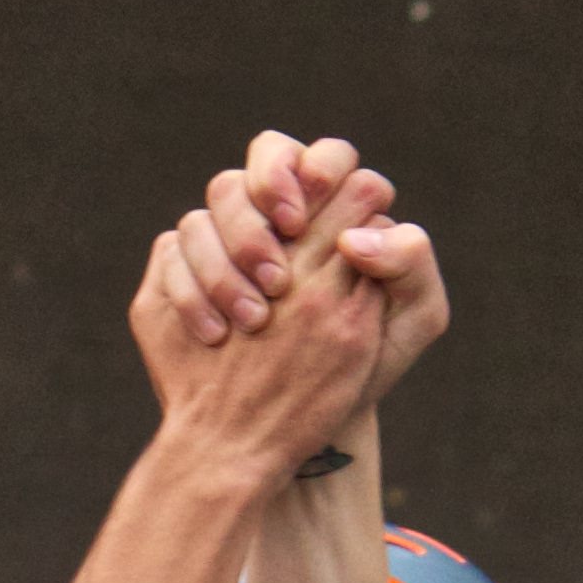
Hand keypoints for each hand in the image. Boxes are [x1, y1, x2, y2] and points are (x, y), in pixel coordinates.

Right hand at [140, 132, 449, 443]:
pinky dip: (192, 291)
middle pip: (266, 156)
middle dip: (268, 200)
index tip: (313, 225)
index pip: (329, 156)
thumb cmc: (356, 374)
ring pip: (217, 195)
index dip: (319, 176)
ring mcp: (229, 238)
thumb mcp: (409, 323)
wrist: (292, 427)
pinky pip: (172, 249)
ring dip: (231, 254)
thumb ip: (411, 264)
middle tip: (281, 275)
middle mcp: (281, 216)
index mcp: (334, 213)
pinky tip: (217, 336)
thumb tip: (358, 236)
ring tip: (255, 320)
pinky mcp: (182, 270)